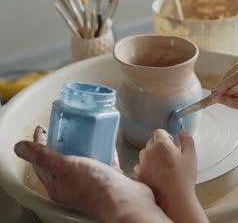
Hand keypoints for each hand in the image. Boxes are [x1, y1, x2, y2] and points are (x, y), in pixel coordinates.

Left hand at [14, 126, 169, 222]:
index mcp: (58, 184)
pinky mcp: (109, 179)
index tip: (43, 129)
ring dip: (83, 145)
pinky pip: (103, 161)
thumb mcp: (65, 167)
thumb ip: (43, 157)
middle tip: (64, 128)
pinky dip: (103, 150)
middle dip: (61, 143)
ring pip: (84, 160)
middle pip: (62, 161)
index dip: (39, 144)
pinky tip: (106, 142)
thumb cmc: (96, 188)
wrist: (126, 200)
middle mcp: (73, 185)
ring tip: (85, 131)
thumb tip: (20, 147)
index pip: (41, 162)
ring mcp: (92, 182)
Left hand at [135, 129, 207, 222]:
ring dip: (151, 156)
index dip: (166, 136)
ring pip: (144, 154)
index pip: (159, 132)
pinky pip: (139, 166)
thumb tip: (183, 132)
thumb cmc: (184, 178)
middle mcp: (149, 152)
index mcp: (162, 145)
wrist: (174, 199)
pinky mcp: (139, 175)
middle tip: (168, 156)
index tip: (171, 143)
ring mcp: (142, 163)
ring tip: (161, 165)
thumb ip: (187, 141)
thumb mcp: (191, 156)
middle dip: (158, 146)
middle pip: (151, 142)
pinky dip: (145, 167)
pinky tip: (155, 174)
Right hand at [215, 63, 237, 119]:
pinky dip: (231, 80)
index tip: (218, 94)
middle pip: (237, 69)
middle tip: (216, 93)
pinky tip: (226, 89)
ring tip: (219, 91)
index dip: (227, 83)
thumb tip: (219, 99)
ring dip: (227, 79)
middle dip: (225, 81)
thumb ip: (236, 103)